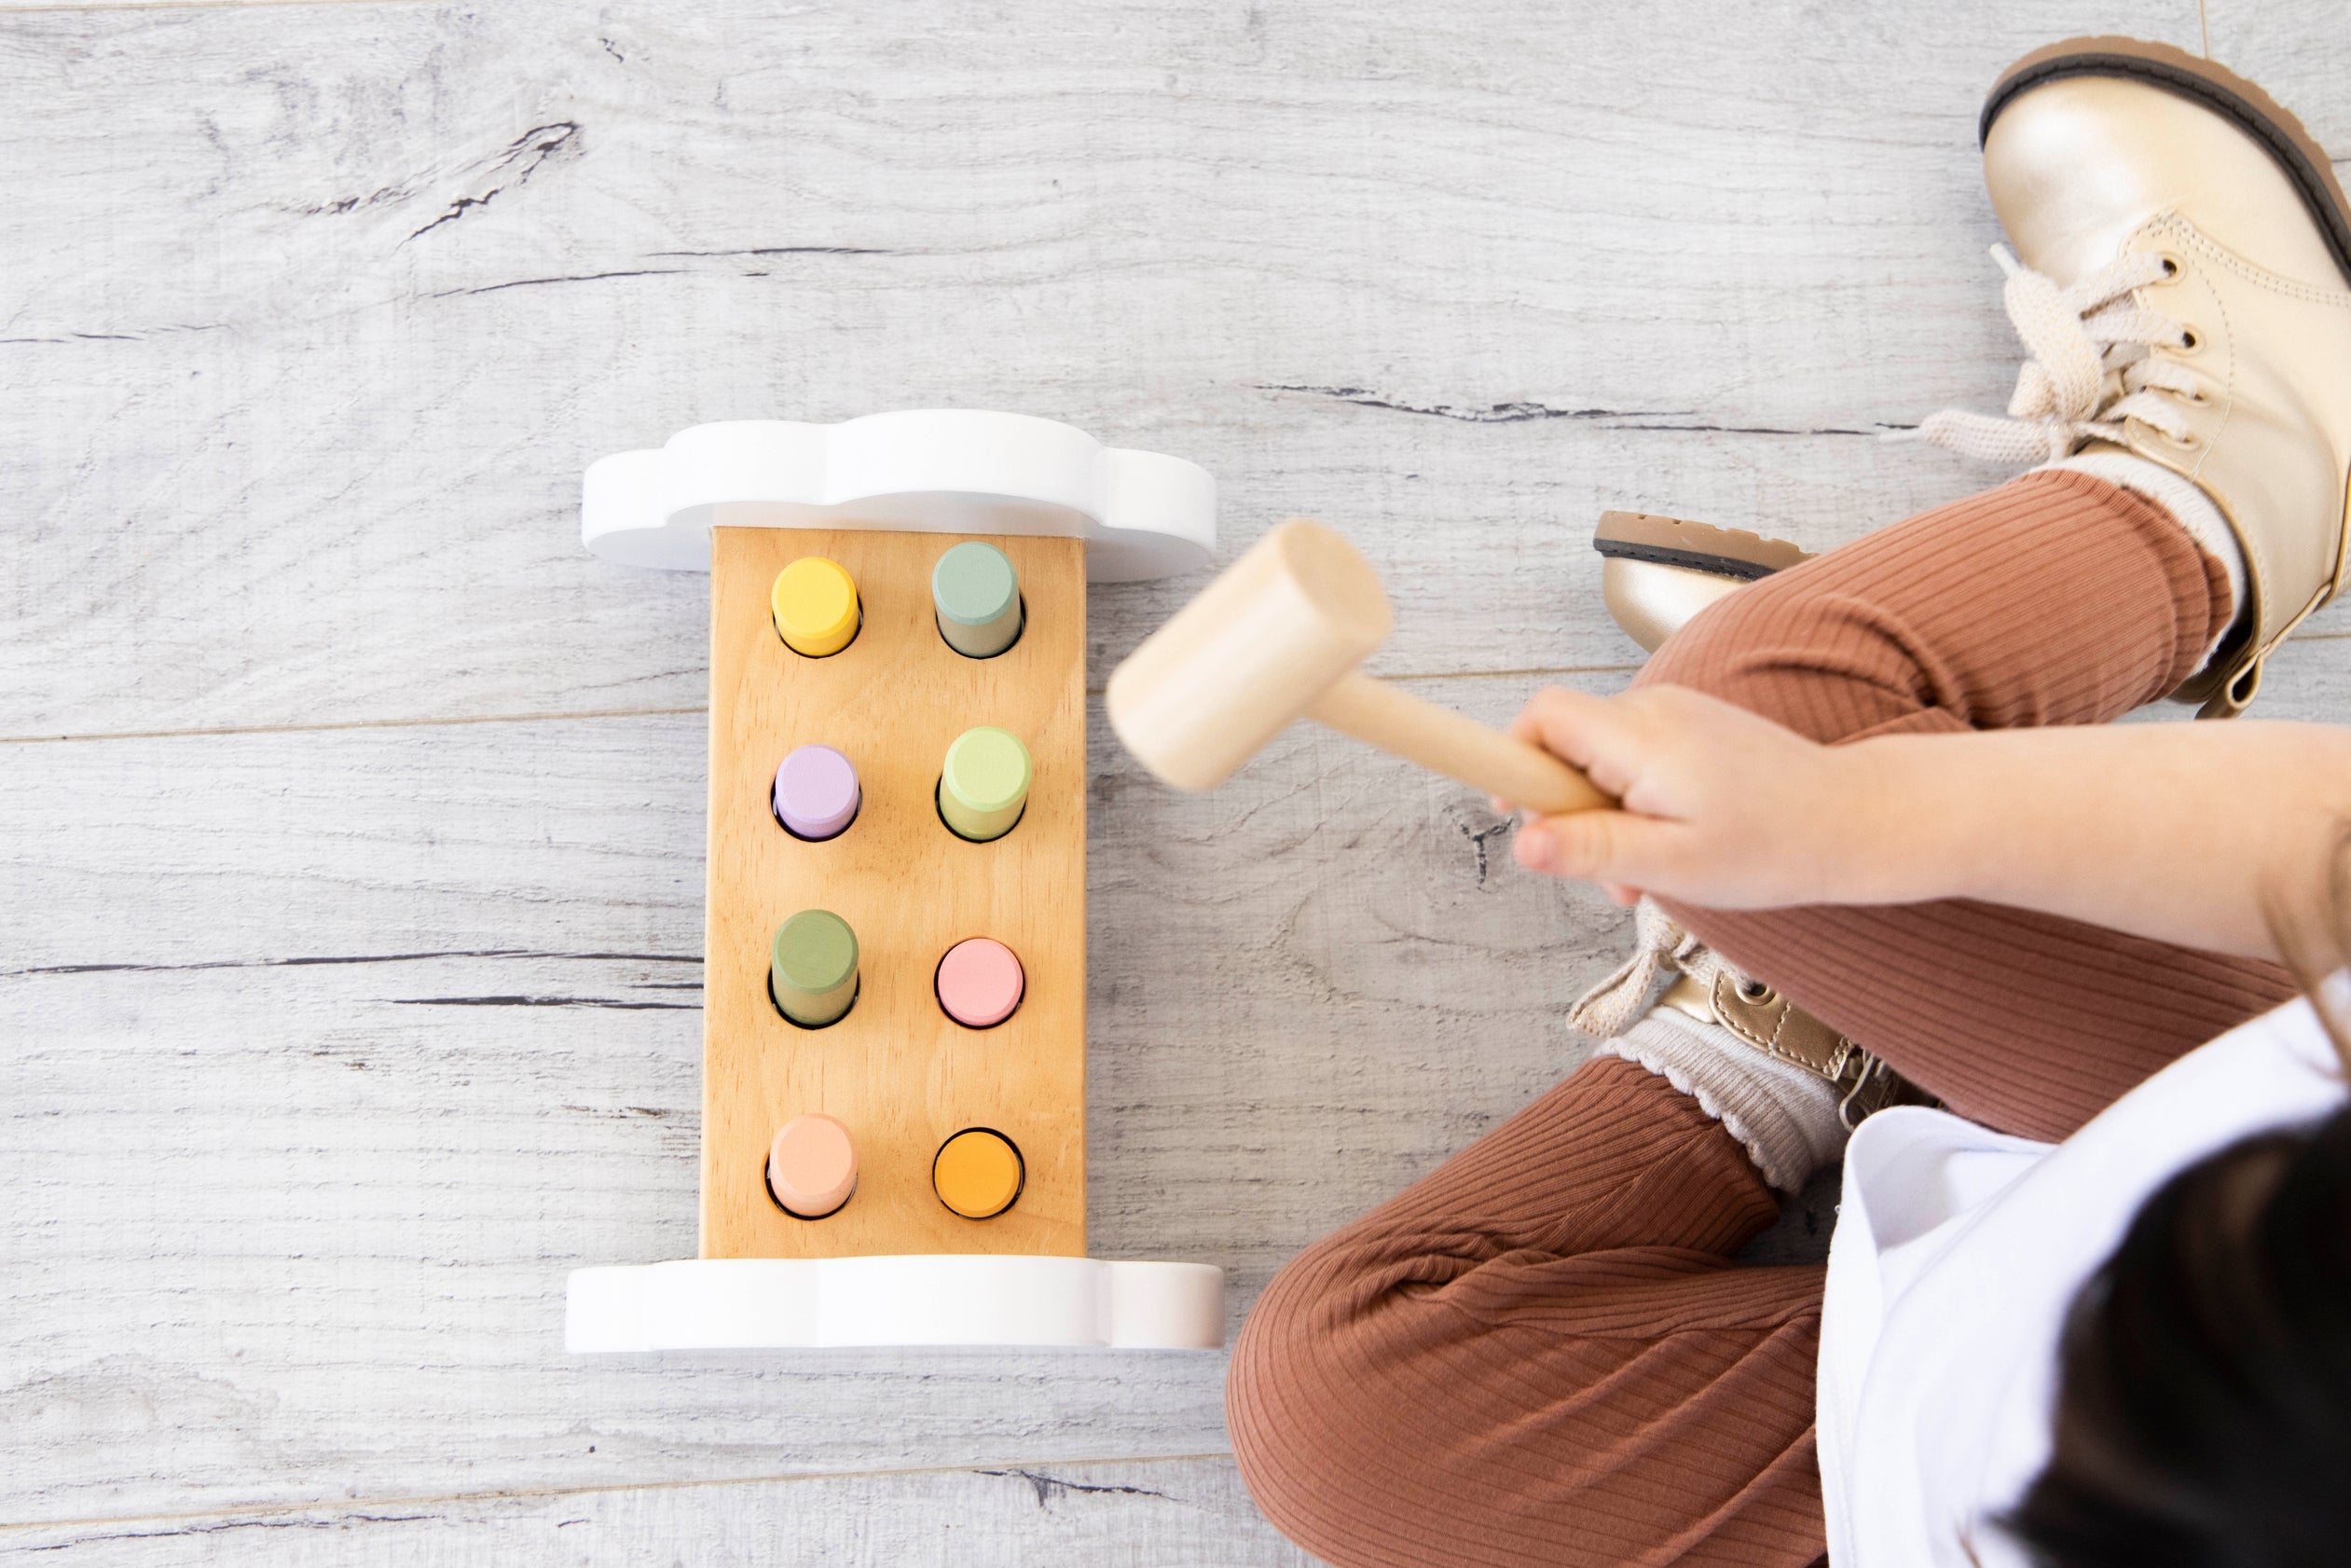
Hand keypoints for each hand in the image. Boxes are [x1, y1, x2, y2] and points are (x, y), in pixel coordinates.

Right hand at [1495, 684, 1873, 909]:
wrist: (1856, 821)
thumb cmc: (1774, 846)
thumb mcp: (1672, 864)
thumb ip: (1592, 849)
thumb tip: (1521, 843)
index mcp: (1642, 737)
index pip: (1542, 716)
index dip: (1511, 757)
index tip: (1512, 809)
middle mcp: (1654, 710)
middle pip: (1565, 746)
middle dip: (1569, 811)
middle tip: (1609, 872)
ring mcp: (1677, 713)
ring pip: (1600, 759)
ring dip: (1606, 816)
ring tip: (1649, 870)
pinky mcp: (1694, 727)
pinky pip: (1635, 758)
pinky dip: (1636, 802)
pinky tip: (1671, 843)